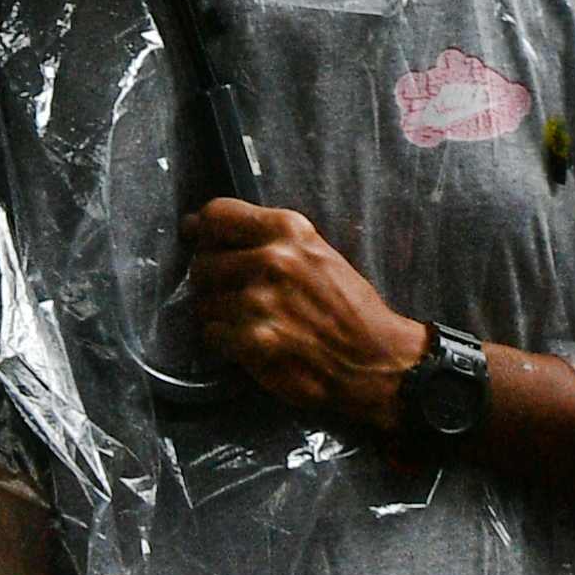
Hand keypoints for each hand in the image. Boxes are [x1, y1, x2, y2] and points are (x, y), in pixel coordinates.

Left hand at [182, 198, 432, 433]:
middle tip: (233, 296)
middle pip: (203, 262)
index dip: (201, 231)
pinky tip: (249, 343)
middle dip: (210, 282)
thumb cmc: (347, 304)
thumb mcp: (315, 252)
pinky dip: (224, 342)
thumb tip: (200, 228)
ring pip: (204, 302)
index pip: (216, 215)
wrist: (376, 359)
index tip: (198, 241)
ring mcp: (261, 300)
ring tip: (247, 322)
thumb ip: (266, 238)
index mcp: (288, 228)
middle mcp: (272, 258)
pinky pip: (213, 335)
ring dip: (218, 315)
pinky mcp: (255, 340)